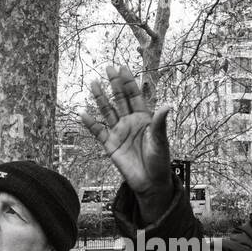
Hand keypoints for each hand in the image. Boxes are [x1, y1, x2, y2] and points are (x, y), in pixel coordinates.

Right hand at [80, 63, 173, 221]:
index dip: (128, 82)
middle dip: (114, 84)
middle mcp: (130, 122)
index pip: (134, 96)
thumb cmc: (160, 161)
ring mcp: (119, 133)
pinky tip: (83, 113)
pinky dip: (91, 123)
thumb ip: (160, 123)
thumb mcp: (161, 141)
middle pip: (120, 99)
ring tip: (94, 83)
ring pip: (108, 111)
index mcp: (144, 119)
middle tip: (108, 68)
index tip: (123, 68)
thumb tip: (168, 106)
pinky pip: (98, 132)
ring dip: (101, 98)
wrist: (151, 182)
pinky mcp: (110, 145)